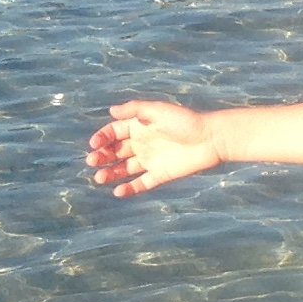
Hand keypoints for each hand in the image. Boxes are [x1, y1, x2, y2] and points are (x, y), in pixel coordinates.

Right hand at [89, 100, 220, 197]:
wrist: (210, 139)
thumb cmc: (185, 121)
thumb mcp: (158, 110)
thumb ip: (135, 110)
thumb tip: (111, 111)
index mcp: (139, 126)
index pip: (113, 132)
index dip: (102, 138)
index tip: (95, 144)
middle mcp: (142, 143)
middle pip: (115, 152)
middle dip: (102, 156)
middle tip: (92, 161)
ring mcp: (150, 160)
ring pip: (124, 169)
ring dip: (110, 173)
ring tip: (99, 179)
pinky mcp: (160, 175)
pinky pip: (141, 184)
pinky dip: (129, 188)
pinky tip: (118, 191)